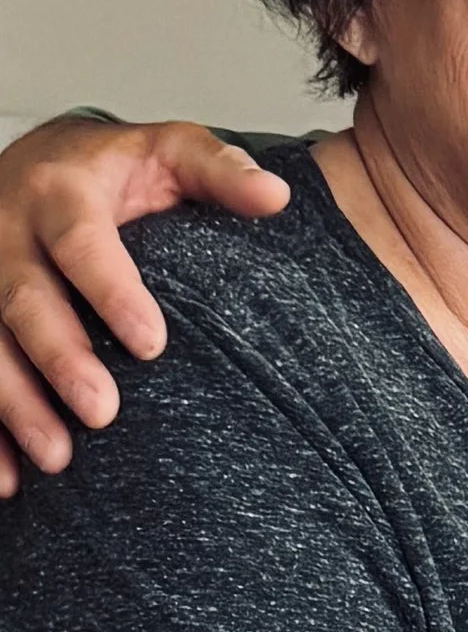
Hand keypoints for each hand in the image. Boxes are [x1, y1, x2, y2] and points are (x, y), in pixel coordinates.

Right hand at [0, 119, 289, 495]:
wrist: (36, 164)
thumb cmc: (116, 169)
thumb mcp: (169, 151)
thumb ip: (220, 172)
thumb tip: (277, 197)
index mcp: (59, 192)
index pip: (82, 244)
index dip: (112, 292)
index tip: (152, 344)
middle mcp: (6, 234)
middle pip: (23, 301)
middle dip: (59, 359)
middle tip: (101, 412)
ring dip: (16, 405)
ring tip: (58, 459)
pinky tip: (10, 480)